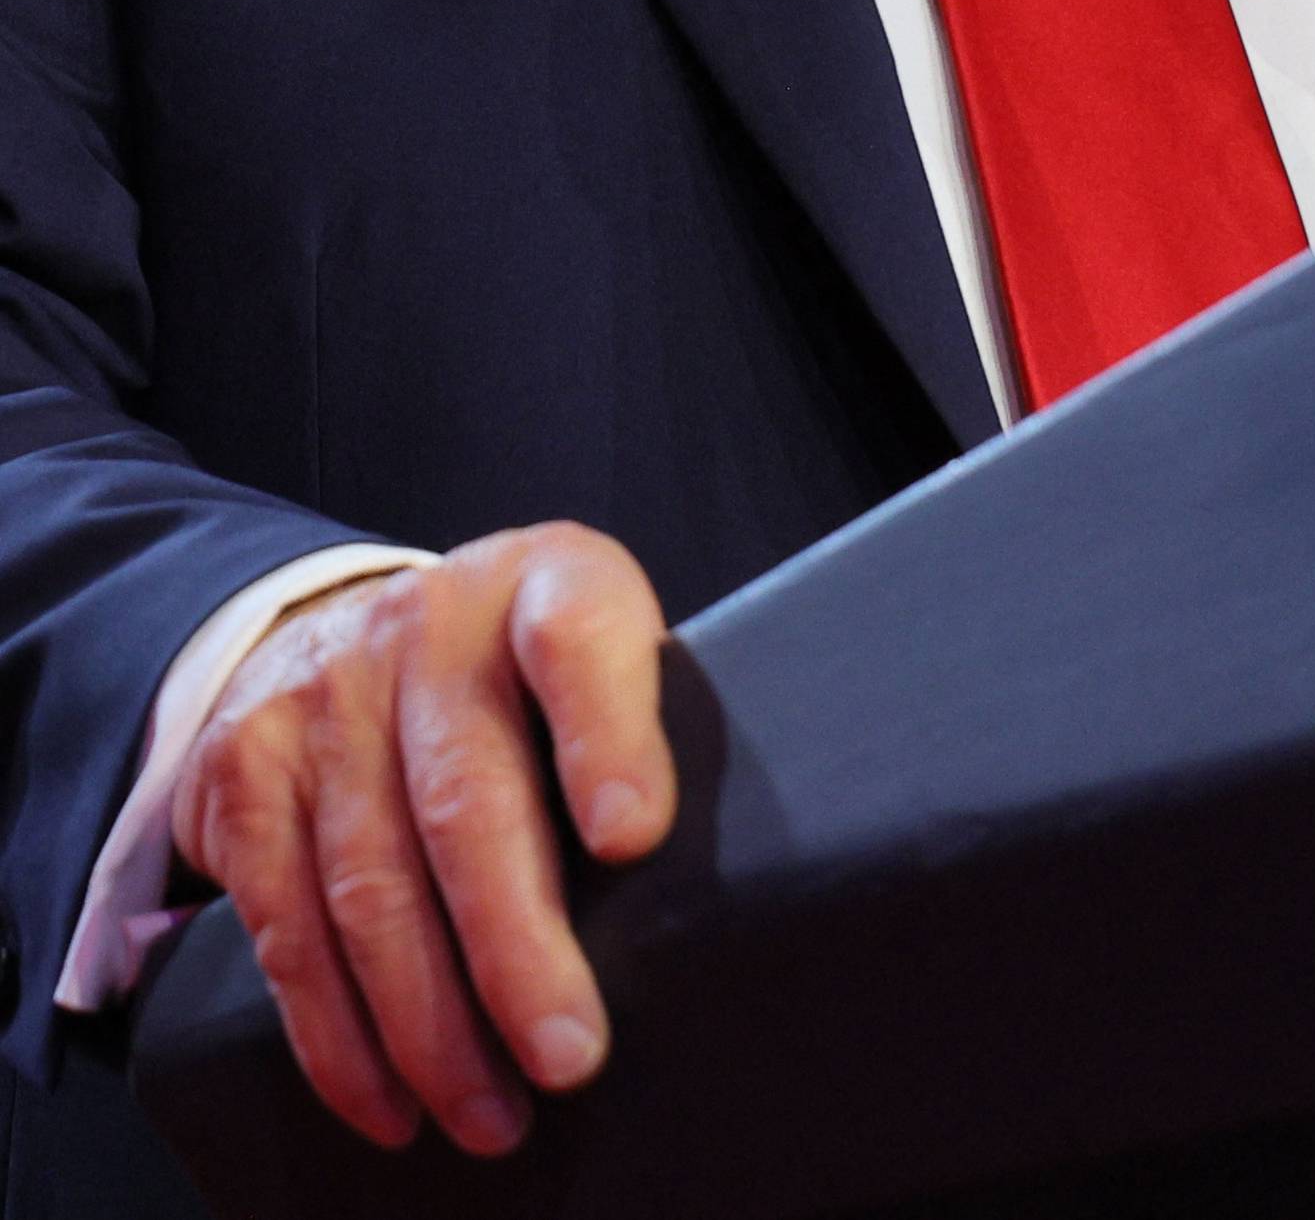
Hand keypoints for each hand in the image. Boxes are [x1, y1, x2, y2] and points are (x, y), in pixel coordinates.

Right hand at [173, 521, 675, 1156]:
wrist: (338, 623)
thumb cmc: (514, 670)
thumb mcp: (594, 649)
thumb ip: (637, 732)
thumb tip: (689, 904)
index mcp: (542, 580)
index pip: (576, 636)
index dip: (607, 735)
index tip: (633, 840)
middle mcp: (427, 626)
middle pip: (467, 796)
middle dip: (517, 947)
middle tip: (569, 1056)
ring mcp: (325, 697)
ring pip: (372, 882)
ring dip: (433, 1024)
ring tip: (492, 1113)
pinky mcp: (245, 774)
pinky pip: (288, 926)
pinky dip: (338, 1035)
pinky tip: (390, 1100)